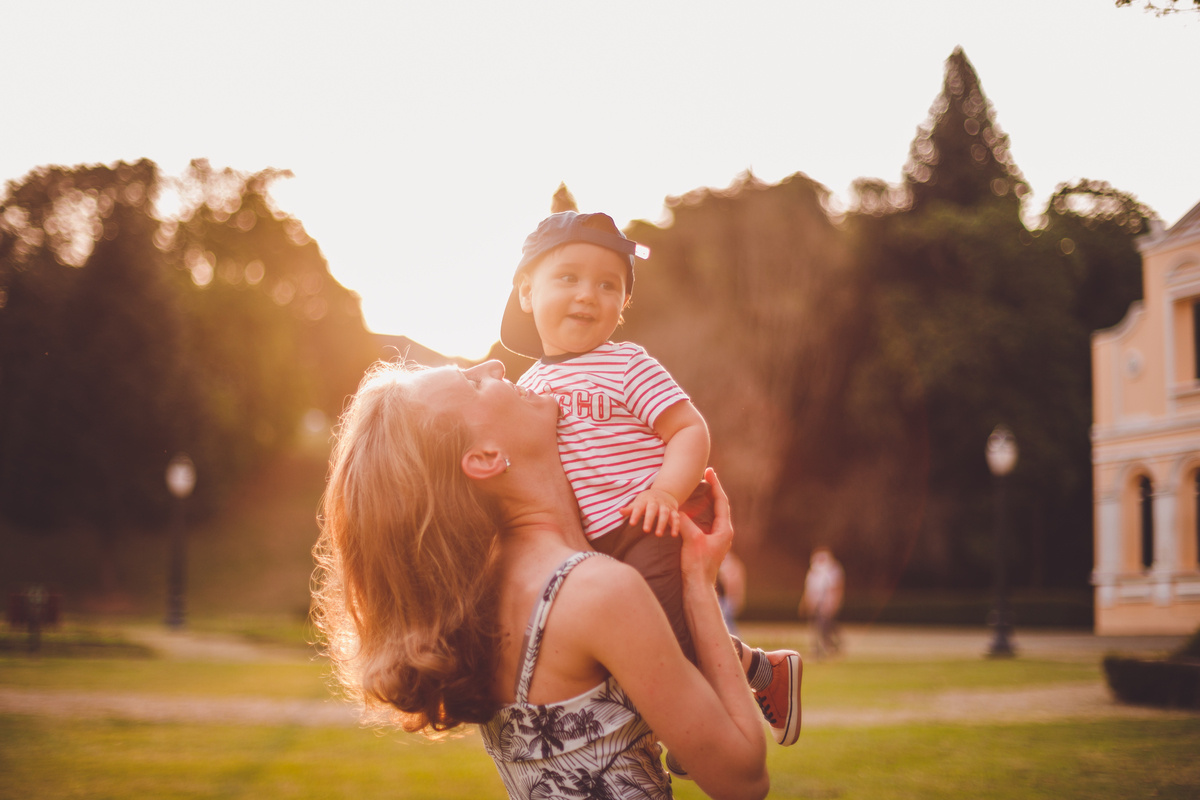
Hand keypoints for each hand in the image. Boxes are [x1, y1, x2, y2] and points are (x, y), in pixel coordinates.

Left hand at [621, 488, 680, 536]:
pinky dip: (676, 526)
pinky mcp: (673, 510)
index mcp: (645, 500)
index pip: (639, 507)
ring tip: (658, 535)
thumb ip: (630, 509)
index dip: (635, 515)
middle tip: (645, 530)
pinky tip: (674, 535)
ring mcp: (665, 506)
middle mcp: (655, 502)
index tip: (632, 524)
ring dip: (662, 524)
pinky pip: (676, 518)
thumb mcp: (638, 502)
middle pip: (652, 509)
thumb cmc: (647, 501)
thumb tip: (620, 511)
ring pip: (665, 513)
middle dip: (649, 519)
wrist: (664, 492)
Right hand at [679, 468, 732, 585]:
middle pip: (720, 505)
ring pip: (714, 513)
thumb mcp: (691, 540)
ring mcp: (717, 538)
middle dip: (712, 489)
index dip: (715, 485)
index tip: (709, 471)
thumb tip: (678, 511)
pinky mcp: (709, 543)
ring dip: (708, 500)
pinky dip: (702, 511)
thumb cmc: (697, 565)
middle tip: (706, 476)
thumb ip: (686, 522)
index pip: (721, 501)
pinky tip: (694, 509)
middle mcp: (723, 532)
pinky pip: (707, 521)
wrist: (698, 587)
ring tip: (700, 488)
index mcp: (724, 529)